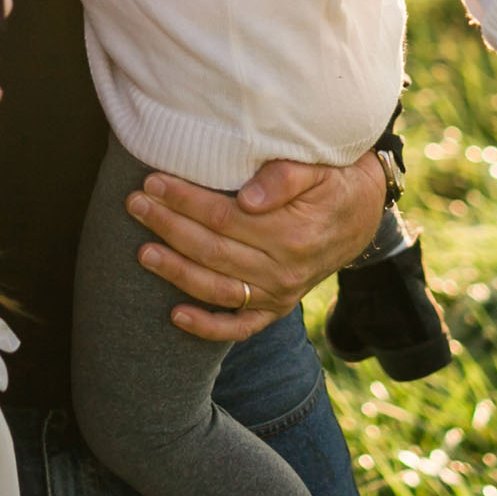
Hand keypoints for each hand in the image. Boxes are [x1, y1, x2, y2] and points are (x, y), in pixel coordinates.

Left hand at [127, 153, 387, 342]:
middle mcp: (284, 271)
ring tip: (142, 252)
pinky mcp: (275, 309)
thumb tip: (249, 199)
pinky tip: (175, 316)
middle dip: (169, 227)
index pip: (224, 218)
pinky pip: (239, 326)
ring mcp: (279, 294)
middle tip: (135, 205)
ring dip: (176, 272)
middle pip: (213, 251)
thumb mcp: (316, 168)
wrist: (361, 215)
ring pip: (218, 289)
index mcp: (292, 234)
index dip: (185, 201)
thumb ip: (284, 177)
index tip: (153, 182)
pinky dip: (207, 327)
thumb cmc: (330, 181)